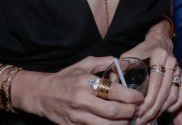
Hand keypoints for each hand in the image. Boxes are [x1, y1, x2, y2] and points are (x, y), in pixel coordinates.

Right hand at [19, 55, 143, 124]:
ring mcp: (77, 117)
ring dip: (122, 124)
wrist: (42, 94)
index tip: (139, 97)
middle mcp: (81, 101)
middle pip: (112, 112)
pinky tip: (116, 124)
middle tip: (136, 109)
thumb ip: (106, 62)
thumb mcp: (84, 65)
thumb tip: (127, 63)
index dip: (130, 96)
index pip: (113, 91)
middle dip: (129, 112)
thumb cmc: (66, 78)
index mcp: (85, 83)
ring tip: (129, 119)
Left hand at [122, 27, 181, 123]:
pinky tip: (164, 112)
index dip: (148, 99)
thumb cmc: (144, 48)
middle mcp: (172, 63)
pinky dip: (174, 106)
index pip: (156, 82)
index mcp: (159, 56)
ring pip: (174, 96)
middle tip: (142, 120)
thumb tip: (112, 82)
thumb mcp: (132, 52)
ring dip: (162, 110)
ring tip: (149, 120)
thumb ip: (122, 65)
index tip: (138, 111)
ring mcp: (179, 71)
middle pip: (165, 92)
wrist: (161, 40)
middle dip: (153, 109)